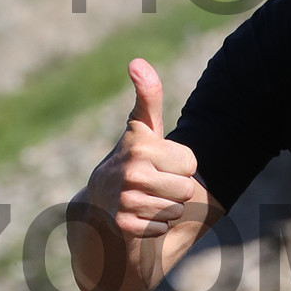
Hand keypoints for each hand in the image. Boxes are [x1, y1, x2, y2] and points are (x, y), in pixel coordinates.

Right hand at [89, 59, 201, 239]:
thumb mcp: (143, 126)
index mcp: (141, 146)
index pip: (191, 163)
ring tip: (146, 197)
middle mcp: (131, 171)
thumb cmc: (133, 157)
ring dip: (166, 207)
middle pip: (187, 189)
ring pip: (176, 210)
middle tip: (154, 183)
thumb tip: (137, 62)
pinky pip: (162, 228)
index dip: (180, 165)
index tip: (160, 162)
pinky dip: (154, 225)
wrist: (99, 199)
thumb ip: (148, 94)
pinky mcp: (124, 225)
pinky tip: (138, 214)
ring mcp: (126, 199)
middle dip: (175, 189)